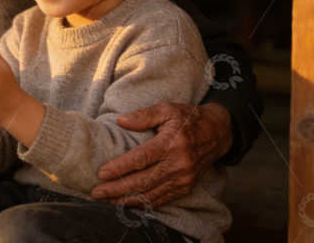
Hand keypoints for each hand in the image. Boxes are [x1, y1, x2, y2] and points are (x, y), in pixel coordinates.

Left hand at [90, 102, 232, 207]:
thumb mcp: (167, 109)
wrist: (217, 133)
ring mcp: (183, 179)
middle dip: (117, 189)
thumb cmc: (188, 118)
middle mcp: (178, 164)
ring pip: (151, 194)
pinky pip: (161, 200)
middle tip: (97, 192)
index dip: (120, 167)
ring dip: (126, 200)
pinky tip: (127, 204)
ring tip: (106, 200)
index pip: (141, 159)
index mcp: (172, 143)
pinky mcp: (185, 187)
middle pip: (143, 181)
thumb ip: (143, 115)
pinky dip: (142, 205)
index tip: (101, 172)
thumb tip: (120, 121)